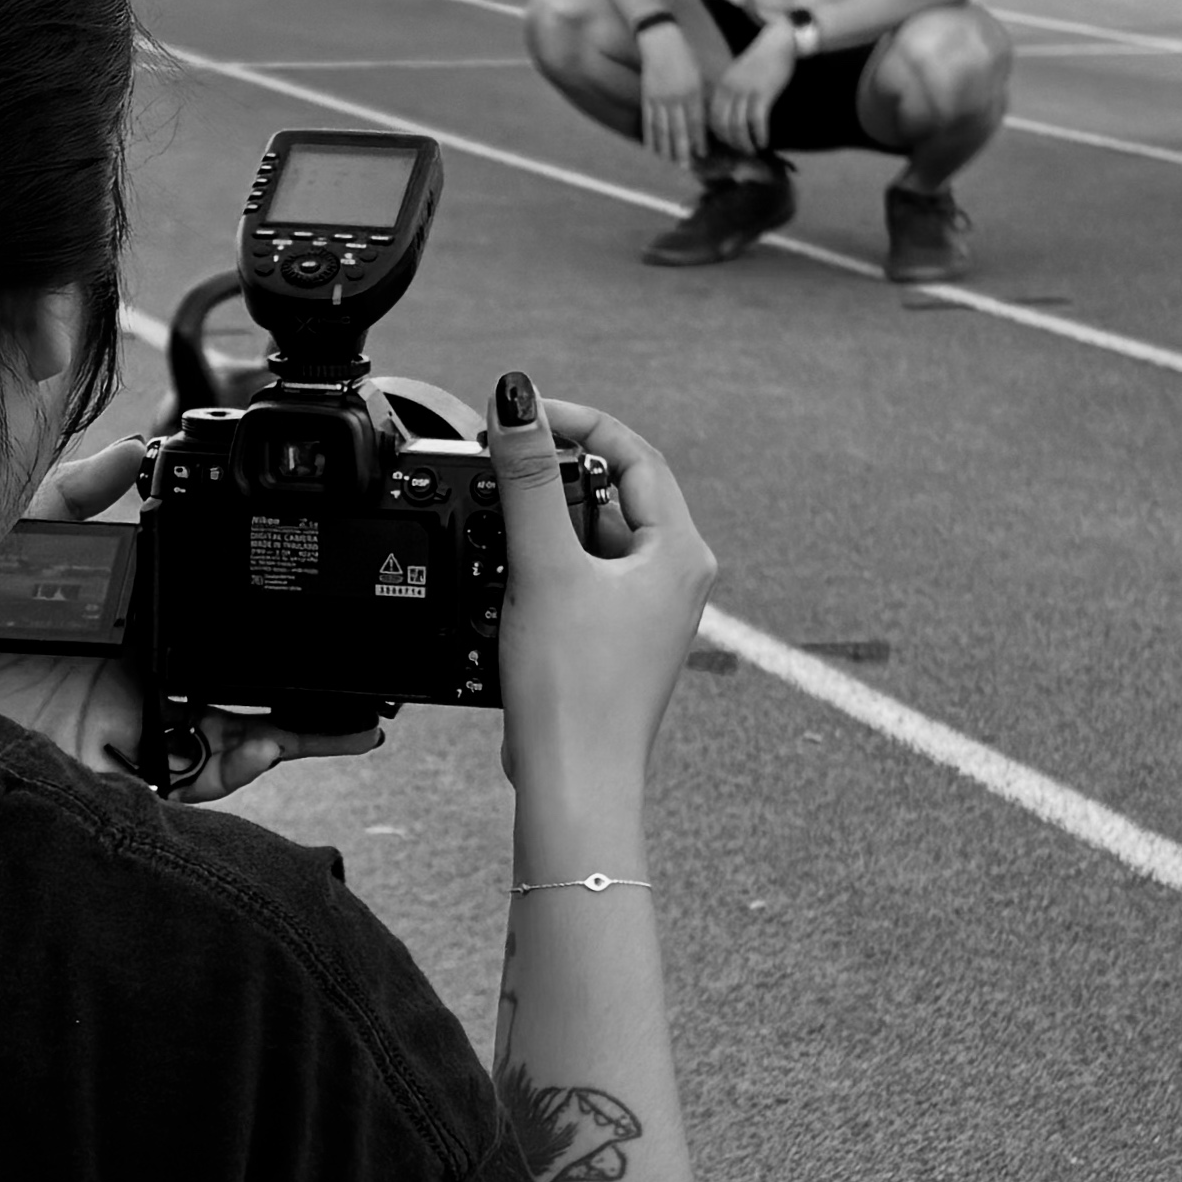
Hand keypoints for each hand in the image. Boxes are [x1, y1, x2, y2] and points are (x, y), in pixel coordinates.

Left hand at [0, 437, 385, 801]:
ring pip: (223, 746)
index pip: (208, 633)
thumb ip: (81, 490)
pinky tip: (255, 746)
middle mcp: (131, 686)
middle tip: (353, 708)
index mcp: (125, 629)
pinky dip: (228, 769)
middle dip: (297, 708)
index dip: (260, 634)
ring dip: (282, 739)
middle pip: (232, 699)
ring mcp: (123, 732)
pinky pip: (182, 783)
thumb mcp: (23, 534)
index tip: (305, 618)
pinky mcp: (105, 770)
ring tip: (327, 729)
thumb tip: (140, 445)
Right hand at [487, 373, 716, 800]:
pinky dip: (542, 569)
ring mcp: (646, 613)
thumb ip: (529, 477)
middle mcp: (673, 578)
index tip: (522, 415)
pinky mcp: (614, 641)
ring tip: (503, 539)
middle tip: (502, 473)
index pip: (632, 452)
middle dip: (552, 478)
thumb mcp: (545, 565)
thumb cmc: (575, 690)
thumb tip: (519, 399)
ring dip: (543, 528)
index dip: (576, 422)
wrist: (573, 782)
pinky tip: (508, 586)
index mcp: (678, 551)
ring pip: (591, 539)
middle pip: (610, 493)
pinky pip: (579, 580)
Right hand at [634, 18, 706, 170]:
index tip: (701, 154)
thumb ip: (700, 97)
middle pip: (678, 129)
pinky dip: (650, 136)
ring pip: (662, 128)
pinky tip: (651, 149)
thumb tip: (705, 119)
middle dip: (681, 150)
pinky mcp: (646, 96)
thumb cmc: (684, 56)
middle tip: (684, 168)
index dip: (698, 139)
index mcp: (692, 91)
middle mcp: (676, 97)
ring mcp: (659, 98)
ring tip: (668, 163)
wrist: (660, 40)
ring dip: (665, 148)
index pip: (696, 121)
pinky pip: (648, 120)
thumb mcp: (698, 75)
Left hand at [708, 24, 799, 156]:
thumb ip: (730, 95)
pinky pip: (757, 121)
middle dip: (731, 143)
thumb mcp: (737, 76)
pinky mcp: (763, 93)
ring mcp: (746, 91)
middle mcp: (730, 89)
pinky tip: (764, 142)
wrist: (777, 43)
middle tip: (741, 152)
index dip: (718, 136)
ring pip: (739, 126)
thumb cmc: (759, 61)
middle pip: (723, 125)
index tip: (728, 145)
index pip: (712, 118)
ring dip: (745, 143)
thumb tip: (729, 121)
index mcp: (721, 86)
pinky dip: (760, 135)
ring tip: (752, 150)